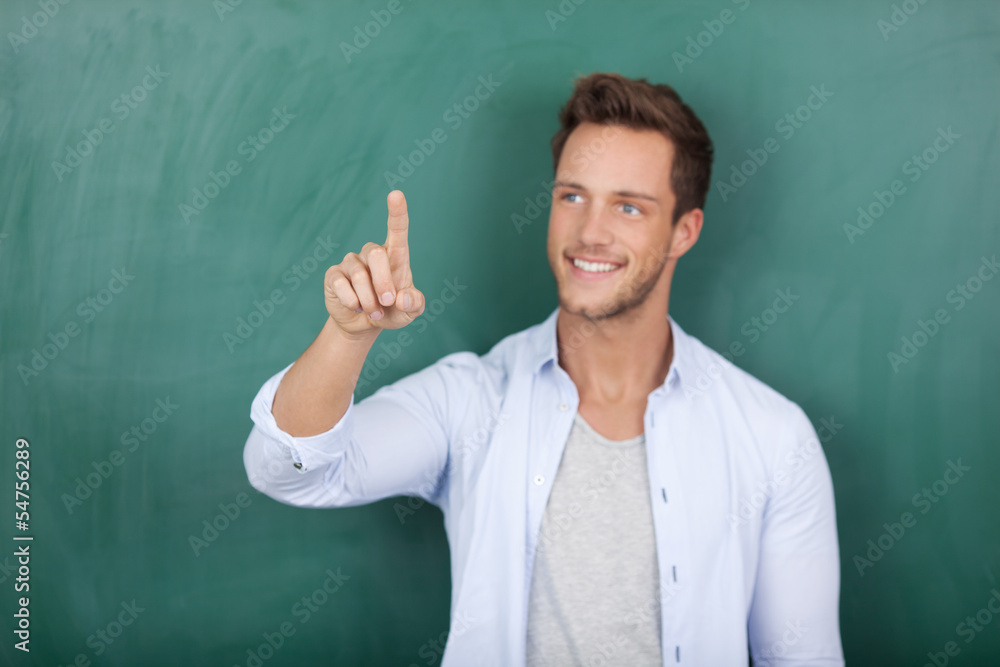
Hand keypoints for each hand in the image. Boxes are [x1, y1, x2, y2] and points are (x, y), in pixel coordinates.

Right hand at [324, 190, 425, 336]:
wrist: (365, 325)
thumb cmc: (392, 312)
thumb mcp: (410, 313)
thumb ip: (414, 304)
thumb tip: (402, 297)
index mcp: (395, 256)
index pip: (397, 230)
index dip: (397, 212)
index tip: (396, 194)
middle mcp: (372, 254)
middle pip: (377, 255)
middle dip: (383, 284)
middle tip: (387, 303)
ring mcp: (351, 263)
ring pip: (359, 275)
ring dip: (369, 301)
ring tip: (374, 313)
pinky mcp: (334, 275)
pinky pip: (341, 285)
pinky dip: (352, 302)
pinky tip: (356, 307)